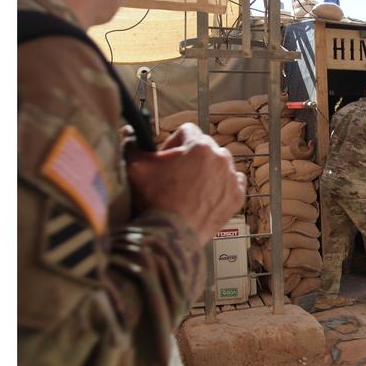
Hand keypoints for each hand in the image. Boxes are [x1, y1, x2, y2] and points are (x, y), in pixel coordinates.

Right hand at [126, 123, 246, 247]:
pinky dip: (222, 186)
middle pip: (205, 147)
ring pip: (220, 165)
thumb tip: (128, 133)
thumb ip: (132, 145)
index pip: (187, 131)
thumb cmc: (154, 200)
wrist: (171, 235)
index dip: (173, 143)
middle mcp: (220, 158)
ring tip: (190, 187)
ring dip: (208, 171)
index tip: (165, 157)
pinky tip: (207, 195)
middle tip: (176, 175)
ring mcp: (231, 178)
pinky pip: (233, 183)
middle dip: (191, 157)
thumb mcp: (136, 168)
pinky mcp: (237, 197)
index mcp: (199, 146)